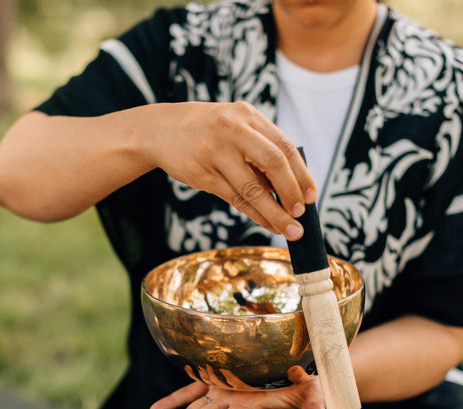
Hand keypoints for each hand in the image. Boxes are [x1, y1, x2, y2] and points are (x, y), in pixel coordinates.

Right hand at [143, 101, 316, 240]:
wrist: (159, 130)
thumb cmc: (205, 131)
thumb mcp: (234, 126)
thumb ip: (259, 148)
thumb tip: (290, 187)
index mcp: (247, 116)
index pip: (284, 146)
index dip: (302, 174)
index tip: (312, 196)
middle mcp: (233, 130)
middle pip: (273, 163)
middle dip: (292, 192)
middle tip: (301, 213)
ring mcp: (215, 152)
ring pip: (252, 188)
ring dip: (274, 213)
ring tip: (289, 230)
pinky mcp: (201, 173)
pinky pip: (234, 198)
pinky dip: (254, 214)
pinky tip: (267, 223)